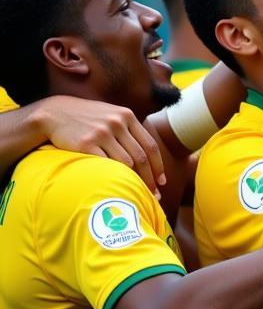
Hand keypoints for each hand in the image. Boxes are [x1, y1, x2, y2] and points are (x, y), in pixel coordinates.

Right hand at [36, 95, 165, 193]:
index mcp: (127, 116)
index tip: (162, 182)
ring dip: (133, 181)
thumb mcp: (111, 115)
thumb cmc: (87, 118)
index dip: (158, 166)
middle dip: (149, 179)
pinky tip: (116, 188)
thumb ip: (129, 129)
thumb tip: (148, 154)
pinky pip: (105, 165)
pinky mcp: (85, 144)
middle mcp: (117, 123)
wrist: (55, 113)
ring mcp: (102, 133)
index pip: (150, 146)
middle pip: (141, 157)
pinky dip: (113, 178)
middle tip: (153, 196)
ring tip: (136, 195)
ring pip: (126, 163)